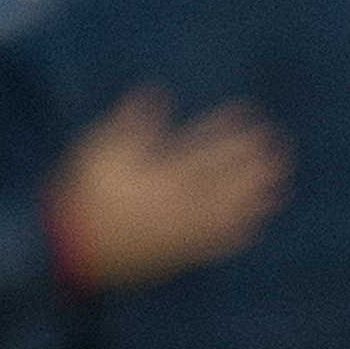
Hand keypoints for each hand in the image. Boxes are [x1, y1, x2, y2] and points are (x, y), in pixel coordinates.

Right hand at [48, 88, 290, 288]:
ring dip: (254, 197)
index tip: (251, 116)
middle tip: (280, 148)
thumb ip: (129, 121)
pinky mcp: (174, 257)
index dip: (229, 131)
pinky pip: (212, 246)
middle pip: (223, 181)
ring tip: (279, 184)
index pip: (203, 149)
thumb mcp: (97, 150)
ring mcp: (178, 233)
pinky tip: (253, 227)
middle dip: (251, 163)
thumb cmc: (80, 196)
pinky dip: (235, 235)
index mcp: (159, 176)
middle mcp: (176, 205)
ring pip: (225, 212)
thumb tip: (156, 92)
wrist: (69, 251)